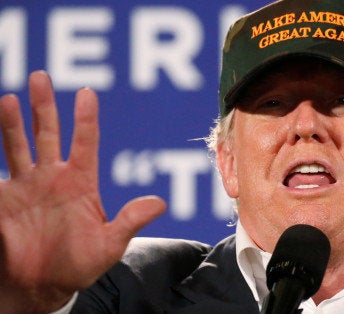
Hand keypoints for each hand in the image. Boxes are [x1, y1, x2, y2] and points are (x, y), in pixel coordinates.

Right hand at [0, 71, 165, 312]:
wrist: (41, 287)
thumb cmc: (79, 266)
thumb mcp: (110, 245)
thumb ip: (130, 221)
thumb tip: (160, 203)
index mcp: (80, 182)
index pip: (85, 142)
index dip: (86, 118)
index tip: (87, 93)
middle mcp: (52, 177)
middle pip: (47, 133)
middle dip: (43, 106)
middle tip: (40, 76)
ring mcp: (26, 186)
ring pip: (17, 145)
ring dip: (12, 122)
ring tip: (8, 97)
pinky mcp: (3, 199)